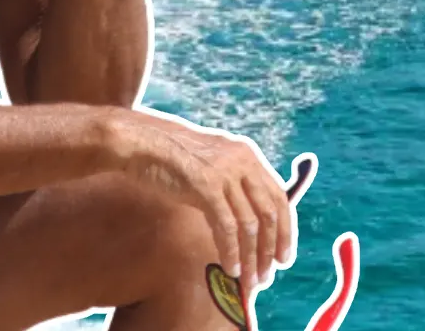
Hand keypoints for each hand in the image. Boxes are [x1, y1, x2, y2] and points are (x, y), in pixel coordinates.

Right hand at [124, 114, 294, 296]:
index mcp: (248, 155)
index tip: (283, 257)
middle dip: (270, 250)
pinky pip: (227, 227)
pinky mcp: (206, 186)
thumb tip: (247, 222)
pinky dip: (232, 252)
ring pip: (250, 225)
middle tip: (264, 276)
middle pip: (269, 213)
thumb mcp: (211, 164)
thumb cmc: (170, 159)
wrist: (140, 143)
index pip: (279, 197)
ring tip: (248, 281)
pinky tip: (230, 269)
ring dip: (251, 258)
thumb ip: (232, 184)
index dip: (285, 230)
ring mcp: (225, 173)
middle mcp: (242, 162)